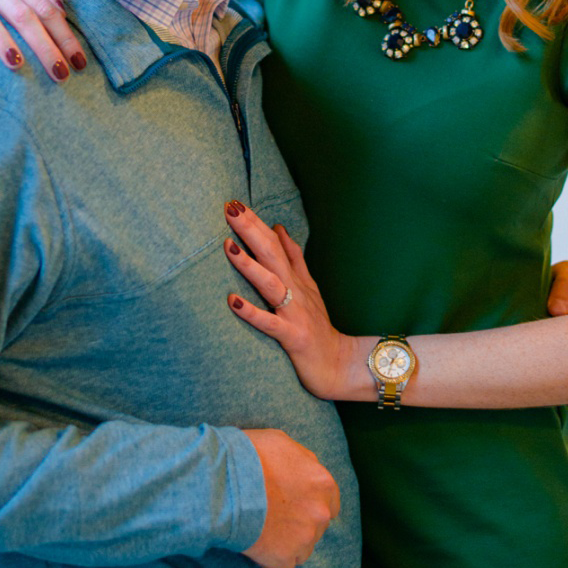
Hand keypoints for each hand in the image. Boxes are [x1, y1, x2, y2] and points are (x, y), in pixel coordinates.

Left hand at [224, 202, 354, 400]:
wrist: (339, 365)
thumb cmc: (318, 327)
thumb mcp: (308, 287)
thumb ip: (295, 259)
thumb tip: (279, 229)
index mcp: (296, 278)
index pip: (275, 243)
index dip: (256, 222)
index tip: (235, 202)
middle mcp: (296, 291)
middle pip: (272, 254)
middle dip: (251, 230)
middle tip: (230, 208)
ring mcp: (295, 314)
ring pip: (271, 285)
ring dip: (250, 265)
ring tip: (228, 246)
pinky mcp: (293, 337)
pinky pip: (270, 324)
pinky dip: (251, 312)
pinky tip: (231, 301)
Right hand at [241, 428, 339, 567]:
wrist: (223, 483)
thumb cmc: (248, 456)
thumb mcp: (281, 442)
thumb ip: (301, 460)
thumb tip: (303, 468)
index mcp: (322, 483)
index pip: (331, 503)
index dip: (311, 505)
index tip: (295, 506)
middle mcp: (320, 513)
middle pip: (316, 528)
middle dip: (299, 526)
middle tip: (272, 518)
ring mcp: (303, 539)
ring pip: (301, 550)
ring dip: (285, 545)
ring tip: (261, 533)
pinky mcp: (284, 559)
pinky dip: (269, 562)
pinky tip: (254, 547)